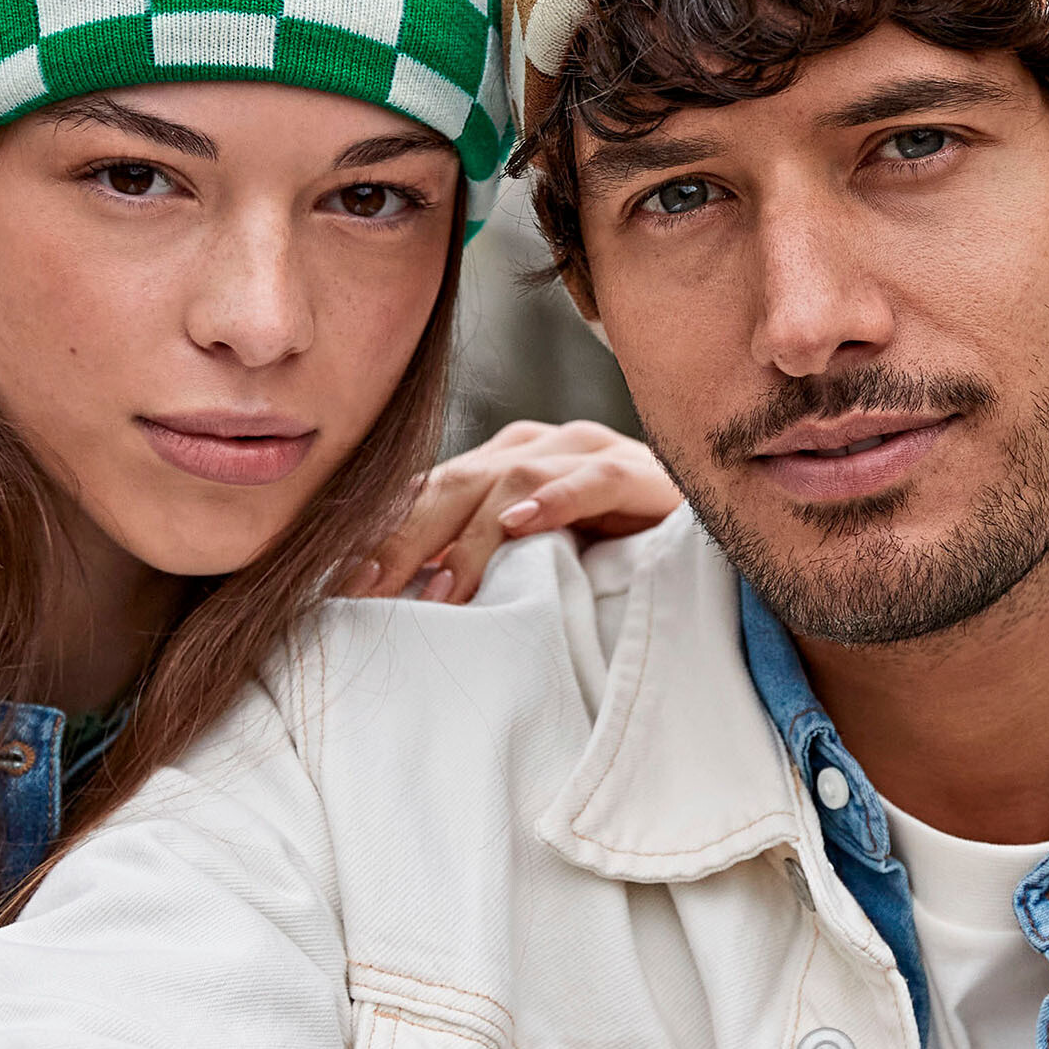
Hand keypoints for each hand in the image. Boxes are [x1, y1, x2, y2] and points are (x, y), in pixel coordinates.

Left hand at [345, 420, 680, 604]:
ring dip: (470, 536)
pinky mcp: (643, 474)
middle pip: (455, 482)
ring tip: (442, 589)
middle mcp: (541, 446)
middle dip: (404, 536)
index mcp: (504, 464)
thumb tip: (402, 602)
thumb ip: (476, 566)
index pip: (429, 490)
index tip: (340, 587)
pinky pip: (594, 478)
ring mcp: (591, 453)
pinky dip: (555, 499)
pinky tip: (521, 526)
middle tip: (366, 590)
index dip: (381, 535)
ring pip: (512, 478)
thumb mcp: (531, 565)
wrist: (708, 545)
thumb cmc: (614, 558)